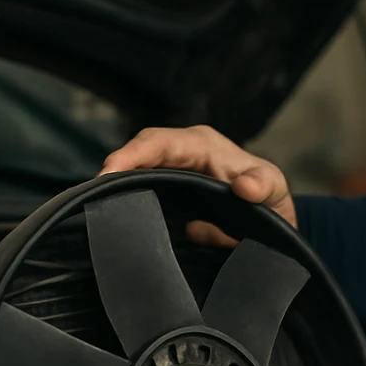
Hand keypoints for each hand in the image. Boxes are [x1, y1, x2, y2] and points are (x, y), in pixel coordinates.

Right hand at [99, 126, 294, 245]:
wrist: (272, 223)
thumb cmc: (271, 198)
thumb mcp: (275, 190)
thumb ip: (263, 186)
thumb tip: (244, 187)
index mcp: (203, 145)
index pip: (160, 142)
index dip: (133, 154)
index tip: (110, 172)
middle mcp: (183, 153)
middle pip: (139, 152)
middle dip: (114, 168)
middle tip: (91, 193)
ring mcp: (172, 172)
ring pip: (135, 171)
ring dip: (114, 185)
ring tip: (93, 204)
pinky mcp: (167, 192)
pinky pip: (140, 191)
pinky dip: (125, 200)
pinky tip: (111, 217)